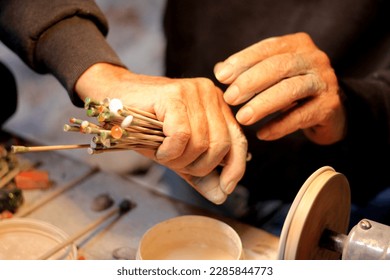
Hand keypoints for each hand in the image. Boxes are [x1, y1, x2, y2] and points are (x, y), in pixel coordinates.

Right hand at [75, 63, 247, 203]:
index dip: (236, 167)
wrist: (115, 100)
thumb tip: (222, 196)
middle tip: (176, 163)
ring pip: (201, 142)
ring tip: (163, 152)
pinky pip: (181, 136)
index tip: (226, 187)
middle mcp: (211, 95)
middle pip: (222, 145)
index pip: (238, 140)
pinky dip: (169, 150)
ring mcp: (194, 92)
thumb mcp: (178, 154)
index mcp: (218, 106)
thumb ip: (200, 173)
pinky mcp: (175, 94)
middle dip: (199, 166)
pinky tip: (158, 147)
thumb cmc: (147, 126)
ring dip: (179, 159)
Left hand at [214, 32, 345, 144]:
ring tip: (243, 118)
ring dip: (263, 104)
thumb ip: (247, 70)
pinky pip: (301, 116)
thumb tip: (220, 71)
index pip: (267, 48)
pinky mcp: (329, 106)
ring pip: (291, 90)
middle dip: (251, 82)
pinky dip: (279, 126)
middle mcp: (314, 59)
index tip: (222, 77)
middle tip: (230, 98)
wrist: (330, 110)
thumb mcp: (271, 75)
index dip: (243, 61)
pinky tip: (262, 134)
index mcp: (297, 45)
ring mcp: (325, 82)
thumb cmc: (293, 89)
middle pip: (279, 66)